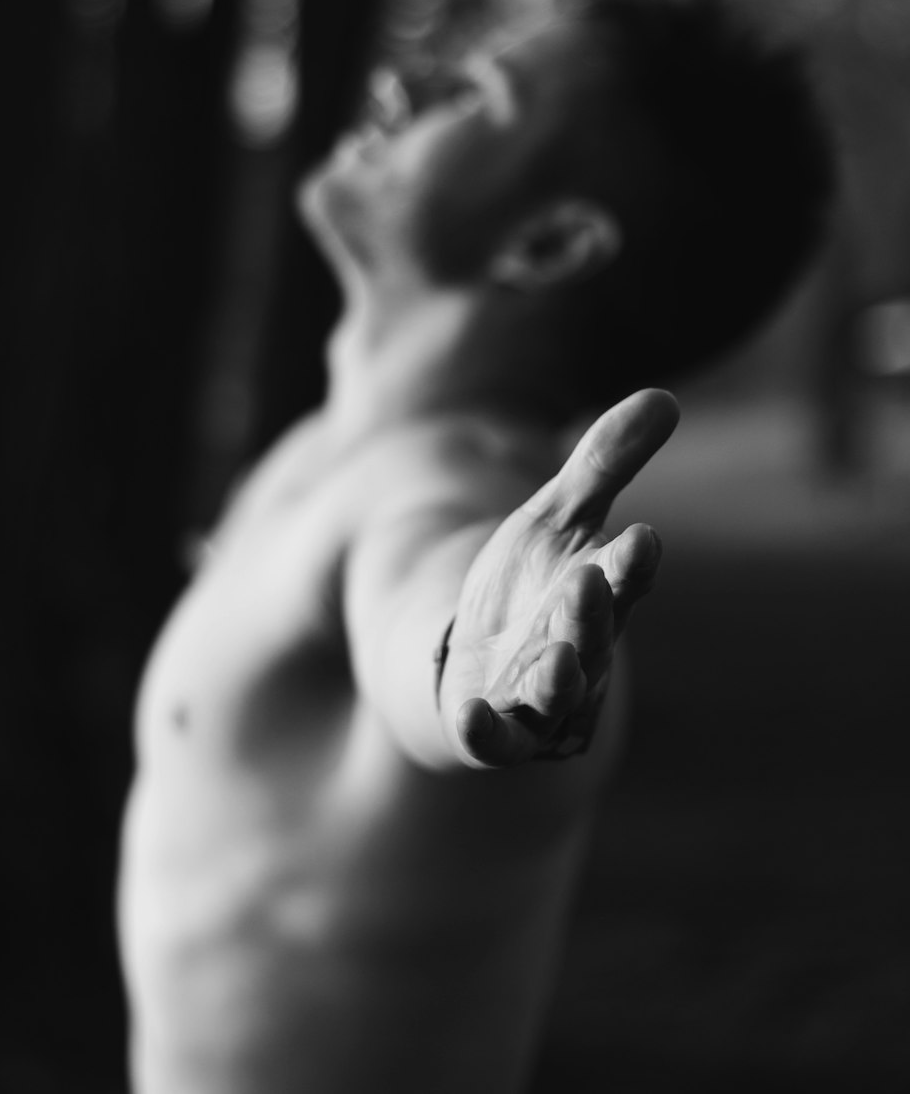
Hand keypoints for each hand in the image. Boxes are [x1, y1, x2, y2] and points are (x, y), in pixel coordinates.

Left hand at [439, 389, 678, 766]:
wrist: (478, 655)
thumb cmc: (534, 581)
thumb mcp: (558, 513)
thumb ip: (606, 461)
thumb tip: (666, 397)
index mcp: (601, 593)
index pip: (625, 576)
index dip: (632, 561)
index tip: (643, 537)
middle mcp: (579, 648)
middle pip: (590, 632)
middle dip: (591, 612)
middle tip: (589, 581)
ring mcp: (538, 695)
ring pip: (555, 692)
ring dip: (557, 677)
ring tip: (554, 657)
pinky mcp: (496, 728)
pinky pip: (494, 739)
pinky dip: (486, 732)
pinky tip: (470, 716)